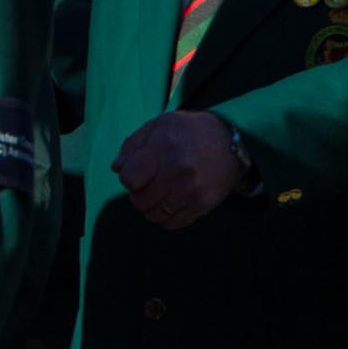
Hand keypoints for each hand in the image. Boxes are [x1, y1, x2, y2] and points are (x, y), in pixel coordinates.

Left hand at [112, 111, 243, 230]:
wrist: (230, 142)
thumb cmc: (188, 131)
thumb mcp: (159, 125)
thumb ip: (133, 145)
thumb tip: (117, 169)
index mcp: (163, 146)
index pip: (130, 178)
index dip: (127, 178)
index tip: (134, 174)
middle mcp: (178, 169)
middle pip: (140, 200)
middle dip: (137, 196)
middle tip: (145, 187)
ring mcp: (192, 189)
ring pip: (155, 214)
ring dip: (150, 208)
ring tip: (157, 195)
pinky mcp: (204, 203)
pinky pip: (174, 223)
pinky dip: (165, 218)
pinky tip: (168, 205)